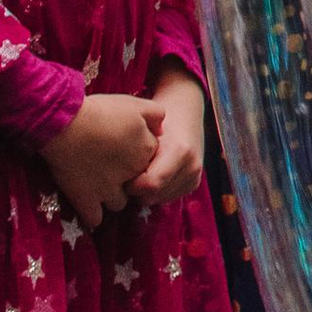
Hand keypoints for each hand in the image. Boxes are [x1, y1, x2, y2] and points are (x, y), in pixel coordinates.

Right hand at [43, 91, 162, 227]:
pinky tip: (87, 204)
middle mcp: (133, 174)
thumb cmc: (100, 111)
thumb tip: (161, 129)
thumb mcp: (134, 104)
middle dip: (128, 178)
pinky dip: (92, 215)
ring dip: (111, 196)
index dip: (136, 155)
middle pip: (137, 183)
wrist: (65, 124)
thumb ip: (155, 114)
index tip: (121, 147)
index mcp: (146, 151)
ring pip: (119, 203)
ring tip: (97, 184)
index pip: (151, 160)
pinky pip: (96, 219)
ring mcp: (109, 191)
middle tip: (108, 164)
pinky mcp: (87, 200)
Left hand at [129, 70, 208, 203]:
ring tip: (136, 173)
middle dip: (135, 190)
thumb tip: (116, 177)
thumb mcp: (146, 128)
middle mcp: (192, 166)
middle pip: (153, 196)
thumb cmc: (160, 117)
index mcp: (181, 151)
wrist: (185, 111)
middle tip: (124, 175)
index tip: (119, 174)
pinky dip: (154, 191)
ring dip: (144, 192)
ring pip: (158, 200)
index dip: (130, 184)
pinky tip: (148, 175)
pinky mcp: (193, 183)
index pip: (151, 184)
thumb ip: (135, 149)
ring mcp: (194, 176)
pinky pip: (166, 198)